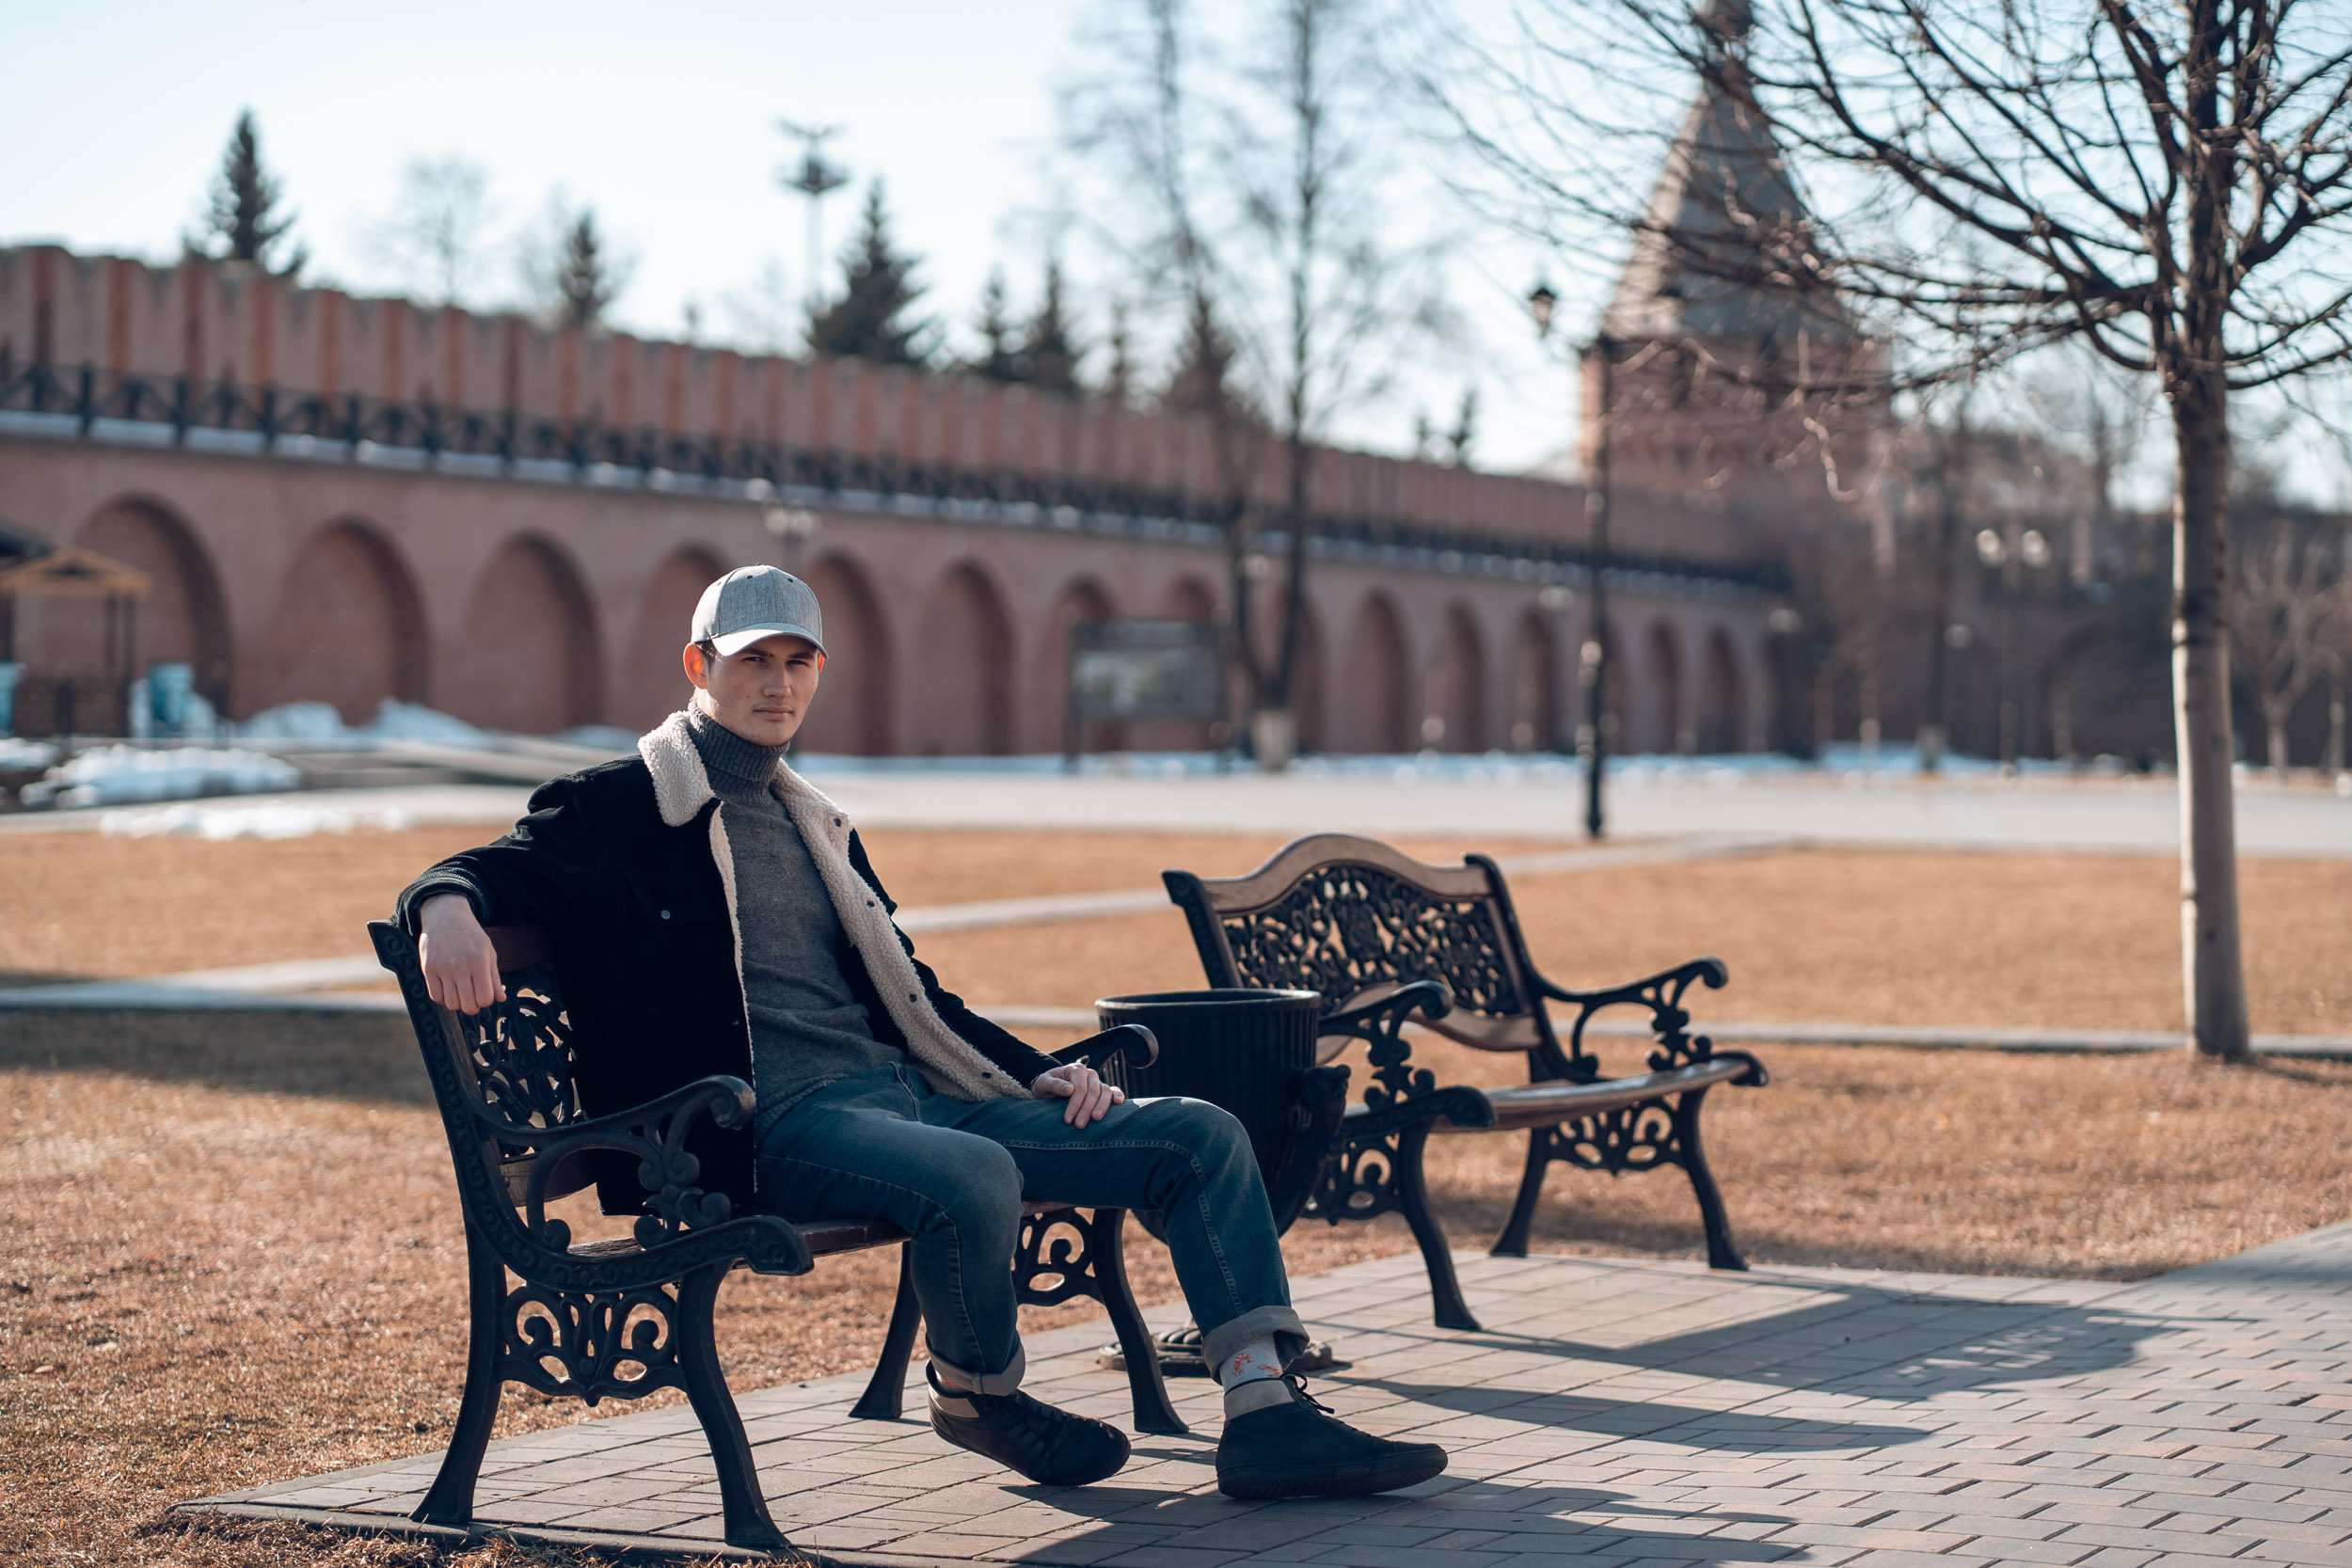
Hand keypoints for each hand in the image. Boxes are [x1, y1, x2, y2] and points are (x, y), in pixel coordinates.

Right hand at [419, 893, 504, 1014]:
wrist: (445, 915)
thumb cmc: (471, 935)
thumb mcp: (488, 952)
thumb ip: (494, 977)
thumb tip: (501, 999)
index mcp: (479, 961)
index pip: (485, 998)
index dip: (486, 1001)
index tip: (484, 994)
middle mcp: (460, 966)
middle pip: (468, 1005)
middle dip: (473, 1006)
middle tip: (473, 997)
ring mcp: (442, 968)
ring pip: (451, 1004)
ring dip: (457, 1003)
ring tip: (460, 992)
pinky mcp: (428, 969)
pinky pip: (435, 996)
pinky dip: (443, 998)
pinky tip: (448, 988)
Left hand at [1031, 1063, 1124, 1127]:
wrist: (1049, 1089)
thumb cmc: (1046, 1086)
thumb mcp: (1044, 1083)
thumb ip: (1054, 1084)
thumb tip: (1070, 1090)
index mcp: (1076, 1069)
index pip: (1080, 1088)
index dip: (1075, 1104)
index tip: (1068, 1119)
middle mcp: (1089, 1074)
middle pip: (1093, 1091)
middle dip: (1086, 1109)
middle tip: (1079, 1125)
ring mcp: (1097, 1082)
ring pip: (1105, 1092)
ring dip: (1102, 1107)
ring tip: (1096, 1119)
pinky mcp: (1102, 1090)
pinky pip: (1114, 1091)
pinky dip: (1118, 1095)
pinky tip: (1118, 1103)